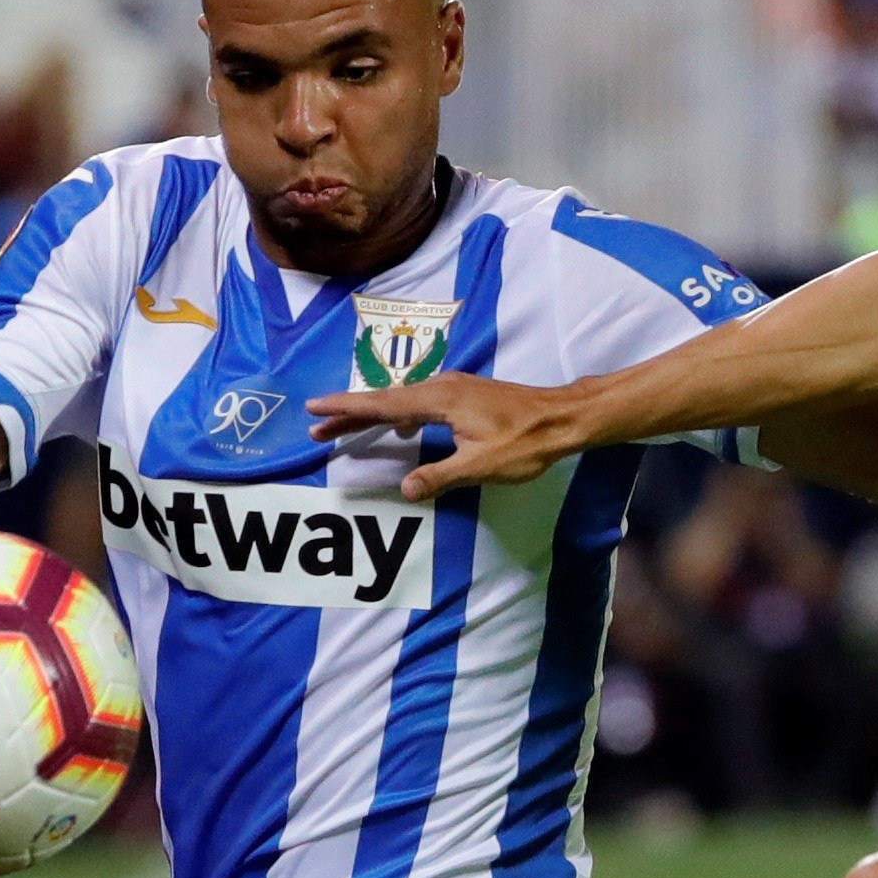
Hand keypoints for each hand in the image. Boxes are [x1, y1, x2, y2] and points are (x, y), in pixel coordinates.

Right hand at [307, 372, 581, 502]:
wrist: (563, 417)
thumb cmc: (525, 442)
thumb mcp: (480, 466)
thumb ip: (440, 477)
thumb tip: (405, 490)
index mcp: (440, 400)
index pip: (382, 404)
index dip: (346, 407)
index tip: (315, 407)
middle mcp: (443, 387)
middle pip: (386, 400)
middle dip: (351, 413)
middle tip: (317, 426)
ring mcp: (455, 388)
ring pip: (403, 400)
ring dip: (374, 414)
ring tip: (346, 429)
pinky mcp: (466, 395)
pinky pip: (420, 402)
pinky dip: (399, 414)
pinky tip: (400, 429)